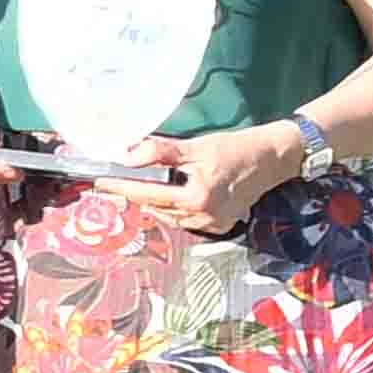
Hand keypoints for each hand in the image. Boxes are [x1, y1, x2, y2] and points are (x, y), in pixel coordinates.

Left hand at [104, 119, 308, 236]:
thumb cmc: (235, 149)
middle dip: (139, 192)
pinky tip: (178, 193)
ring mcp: (212, 225)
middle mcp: (203, 217)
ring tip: (154, 182)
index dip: (120, 187)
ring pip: (169, 215)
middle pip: (155, 206)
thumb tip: (127, 157)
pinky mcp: (219, 226)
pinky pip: (185, 219)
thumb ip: (159, 153)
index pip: (146, 194)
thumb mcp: (195, 146)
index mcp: (195, 199)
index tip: (100, 182)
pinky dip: (176, 207)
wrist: (272, 158)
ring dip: (158, 200)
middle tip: (123, 178)